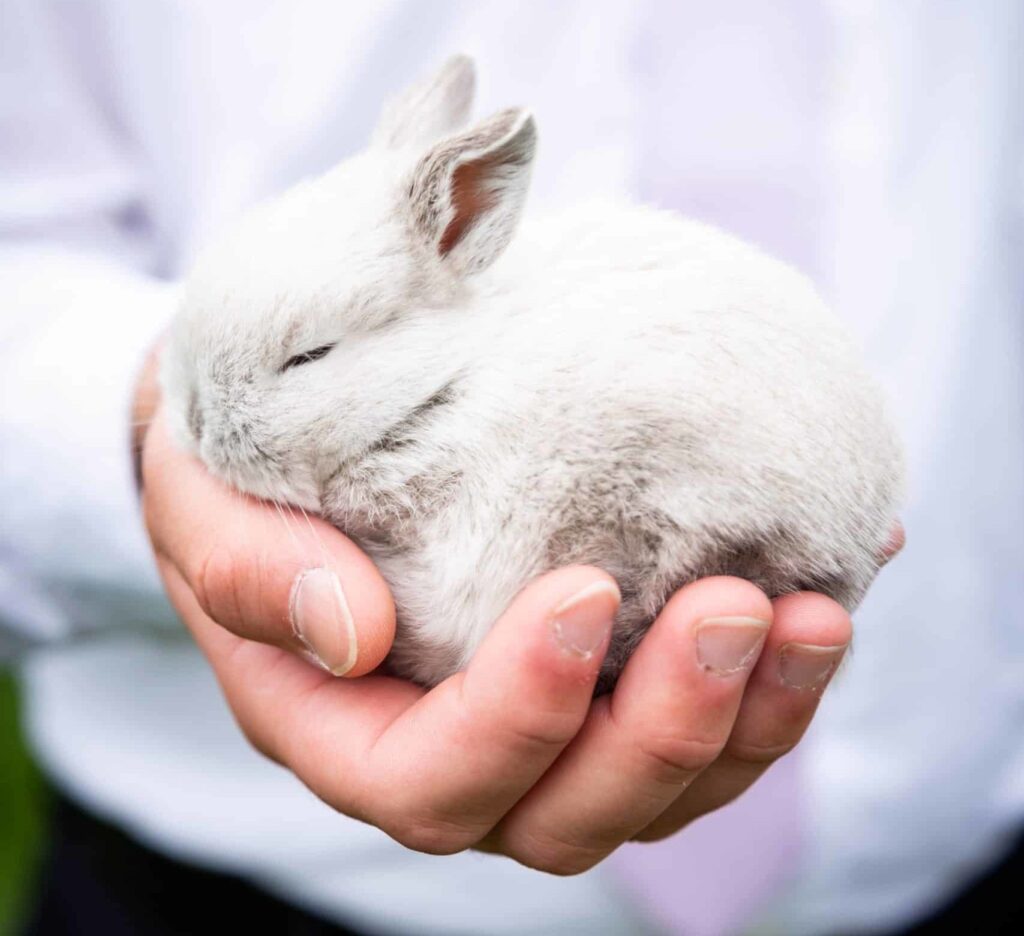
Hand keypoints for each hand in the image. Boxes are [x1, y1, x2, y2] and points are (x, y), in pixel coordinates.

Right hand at [140, 386, 899, 874]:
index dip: (517, 715)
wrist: (288, 452)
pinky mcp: (602, 680)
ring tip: (813, 612)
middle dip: (663, 730)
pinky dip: (776, 667)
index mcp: (347, 732)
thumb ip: (252, 575)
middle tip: (735, 608)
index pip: (432, 780)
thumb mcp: (205, 512)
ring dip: (749, 720)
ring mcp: (541, 731)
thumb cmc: (236, 483)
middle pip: (570, 812)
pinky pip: (702, 711)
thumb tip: (354, 631)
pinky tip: (841, 573)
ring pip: (657, 786)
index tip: (582, 591)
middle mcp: (454, 755)